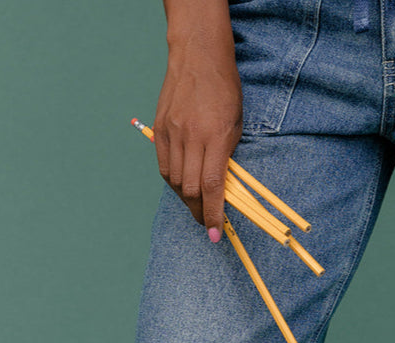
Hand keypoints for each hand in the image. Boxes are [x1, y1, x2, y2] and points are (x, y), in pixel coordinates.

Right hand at [153, 0, 241, 239]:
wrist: (197, 56)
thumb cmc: (225, 90)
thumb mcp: (236, 125)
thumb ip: (227, 158)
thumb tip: (221, 190)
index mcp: (215, 137)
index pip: (211, 187)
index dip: (214, 215)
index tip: (216, 234)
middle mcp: (190, 137)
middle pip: (189, 190)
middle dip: (199, 213)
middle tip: (207, 222)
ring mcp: (171, 133)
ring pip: (174, 181)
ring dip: (186, 199)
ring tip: (196, 204)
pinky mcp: (159, 129)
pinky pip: (163, 166)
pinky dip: (173, 182)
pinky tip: (182, 185)